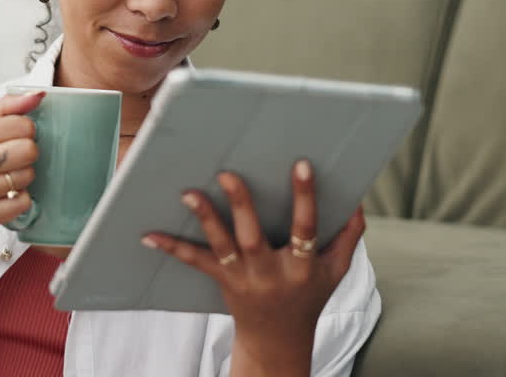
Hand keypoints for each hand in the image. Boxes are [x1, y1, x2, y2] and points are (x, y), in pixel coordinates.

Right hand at [0, 91, 44, 234]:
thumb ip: (3, 109)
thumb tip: (38, 95)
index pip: (20, 125)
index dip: (25, 128)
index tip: (17, 133)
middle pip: (28, 151)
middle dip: (28, 150)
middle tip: (15, 153)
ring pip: (26, 177)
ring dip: (23, 174)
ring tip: (7, 173)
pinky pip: (20, 204)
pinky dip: (20, 197)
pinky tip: (7, 191)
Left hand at [142, 161, 365, 369]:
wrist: (279, 339)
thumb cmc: (309, 297)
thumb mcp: (337, 270)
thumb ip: (349, 235)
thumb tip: (356, 197)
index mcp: (302, 266)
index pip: (306, 227)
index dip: (305, 196)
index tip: (301, 164)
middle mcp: (271, 272)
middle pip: (254, 237)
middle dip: (241, 205)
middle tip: (228, 173)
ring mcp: (243, 278)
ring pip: (222, 246)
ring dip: (205, 219)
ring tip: (189, 193)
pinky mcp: (222, 280)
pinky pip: (195, 262)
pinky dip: (172, 248)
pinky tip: (149, 234)